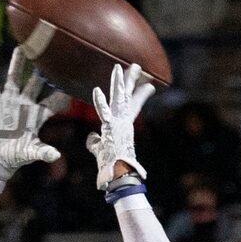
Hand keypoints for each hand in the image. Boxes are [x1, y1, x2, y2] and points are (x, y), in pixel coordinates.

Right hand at [0, 51, 67, 189]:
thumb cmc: (15, 157)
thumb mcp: (29, 153)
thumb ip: (42, 152)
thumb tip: (56, 156)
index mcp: (37, 115)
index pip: (54, 101)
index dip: (63, 92)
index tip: (73, 79)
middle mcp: (25, 104)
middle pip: (36, 82)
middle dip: (43, 69)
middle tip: (52, 50)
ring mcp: (9, 102)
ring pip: (15, 78)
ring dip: (18, 63)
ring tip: (22, 47)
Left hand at [87, 61, 155, 190]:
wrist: (118, 175)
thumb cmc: (112, 166)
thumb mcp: (100, 150)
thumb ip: (94, 142)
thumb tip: (90, 136)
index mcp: (123, 126)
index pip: (133, 106)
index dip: (140, 95)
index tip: (149, 86)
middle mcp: (123, 122)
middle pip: (127, 97)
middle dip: (130, 81)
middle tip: (135, 66)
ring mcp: (118, 124)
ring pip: (119, 99)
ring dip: (118, 83)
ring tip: (119, 68)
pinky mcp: (111, 128)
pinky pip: (104, 113)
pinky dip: (100, 102)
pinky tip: (96, 90)